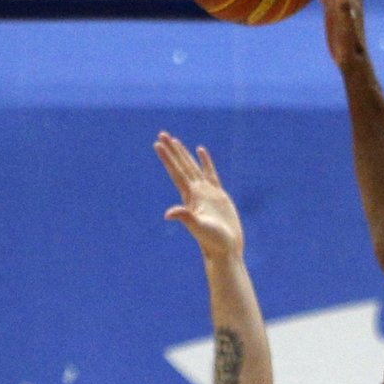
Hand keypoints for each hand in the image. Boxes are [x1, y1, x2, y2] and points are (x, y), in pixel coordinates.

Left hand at [156, 132, 240, 260]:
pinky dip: (205, 161)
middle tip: (162, 134)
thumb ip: (186, 218)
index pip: (176, 172)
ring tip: (175, 140)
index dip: (168, 158)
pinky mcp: (218, 195)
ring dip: (184, 154)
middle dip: (172, 150)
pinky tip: (201, 151)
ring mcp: (206, 193)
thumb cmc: (214, 241)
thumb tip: (169, 214)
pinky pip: (210, 172)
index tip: (158, 144)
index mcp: (191, 196)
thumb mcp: (199, 228)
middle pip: (181, 166)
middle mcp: (196, 192)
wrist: (226, 250)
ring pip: (193, 167)